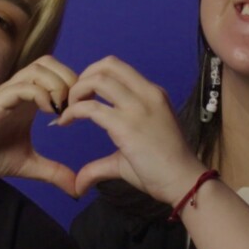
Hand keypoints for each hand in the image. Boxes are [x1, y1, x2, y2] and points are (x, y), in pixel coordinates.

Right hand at [0, 56, 78, 190]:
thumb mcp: (27, 165)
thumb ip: (53, 172)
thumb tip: (77, 189)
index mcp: (28, 100)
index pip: (58, 74)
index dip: (75, 88)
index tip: (83, 114)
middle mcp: (19, 91)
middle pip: (51, 63)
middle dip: (70, 80)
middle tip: (76, 108)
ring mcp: (7, 93)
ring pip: (39, 68)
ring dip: (58, 85)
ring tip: (63, 110)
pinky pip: (23, 86)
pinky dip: (41, 94)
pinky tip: (49, 114)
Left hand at [55, 56, 207, 201]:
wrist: (183, 182)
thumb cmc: (163, 171)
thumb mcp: (130, 156)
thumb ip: (102, 163)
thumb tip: (78, 184)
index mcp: (152, 95)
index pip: (119, 69)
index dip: (95, 75)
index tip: (83, 95)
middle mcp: (147, 94)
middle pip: (108, 64)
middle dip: (84, 77)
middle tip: (73, 98)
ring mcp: (137, 107)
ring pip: (98, 79)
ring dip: (77, 91)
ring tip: (68, 110)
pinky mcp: (126, 125)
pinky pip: (91, 107)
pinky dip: (72, 111)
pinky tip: (65, 122)